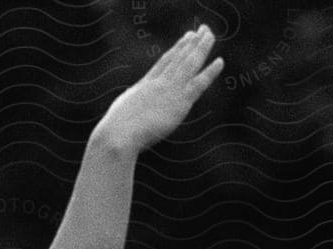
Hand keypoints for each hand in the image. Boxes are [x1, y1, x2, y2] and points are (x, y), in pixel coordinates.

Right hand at [96, 25, 223, 154]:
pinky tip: (220, 61)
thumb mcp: (118, 118)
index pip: (164, 63)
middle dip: (191, 43)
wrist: (119, 134)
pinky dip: (210, 72)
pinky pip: (198, 84)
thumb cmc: (113, 134)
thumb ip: (125, 116)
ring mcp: (169, 91)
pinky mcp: (179, 103)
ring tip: (209, 33)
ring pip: (189, 64)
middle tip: (202, 30)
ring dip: (201, 47)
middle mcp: (158, 84)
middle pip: (178, 58)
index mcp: (144, 87)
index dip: (176, 50)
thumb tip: (116, 124)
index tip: (185, 39)